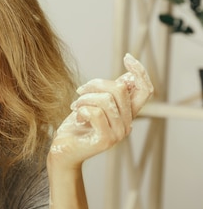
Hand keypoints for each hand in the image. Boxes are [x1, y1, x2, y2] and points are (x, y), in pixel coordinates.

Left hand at [49, 53, 153, 168]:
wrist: (62, 151)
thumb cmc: (76, 125)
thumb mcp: (94, 103)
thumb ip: (109, 93)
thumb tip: (126, 76)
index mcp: (127, 114)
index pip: (145, 91)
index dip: (140, 72)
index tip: (127, 58)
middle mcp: (127, 124)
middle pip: (119, 90)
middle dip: (95, 84)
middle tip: (80, 92)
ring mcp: (118, 133)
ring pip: (106, 100)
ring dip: (85, 98)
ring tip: (76, 106)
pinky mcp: (105, 140)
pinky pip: (95, 113)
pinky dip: (82, 110)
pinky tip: (77, 118)